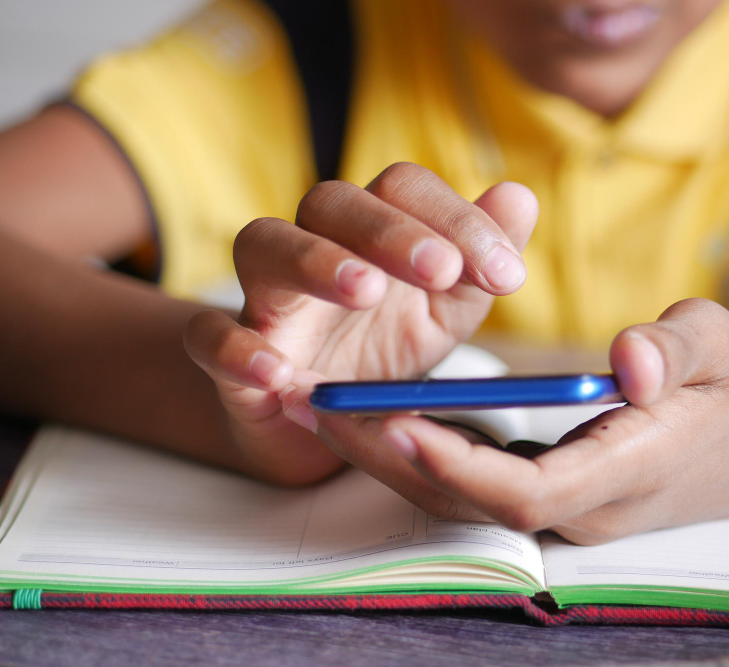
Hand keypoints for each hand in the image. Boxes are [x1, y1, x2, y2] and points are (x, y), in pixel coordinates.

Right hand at [182, 163, 537, 484]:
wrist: (321, 420)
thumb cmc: (383, 348)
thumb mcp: (447, 308)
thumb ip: (480, 258)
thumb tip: (520, 196)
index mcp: (371, 230)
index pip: (403, 189)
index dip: (457, 219)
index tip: (507, 275)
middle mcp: (314, 246)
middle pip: (332, 201)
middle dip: (390, 230)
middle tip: (441, 270)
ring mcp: (265, 296)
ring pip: (263, 244)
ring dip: (314, 261)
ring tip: (365, 290)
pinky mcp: (226, 353)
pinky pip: (207, 335)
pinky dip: (235, 348)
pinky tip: (280, 371)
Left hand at [316, 298, 728, 542]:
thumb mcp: (727, 345)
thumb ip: (678, 350)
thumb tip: (630, 361)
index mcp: (631, 472)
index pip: (527, 491)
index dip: (456, 464)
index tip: (392, 422)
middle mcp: (592, 507)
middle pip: (475, 502)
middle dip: (394, 461)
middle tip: (321, 408)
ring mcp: (576, 508)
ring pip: (470, 499)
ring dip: (397, 459)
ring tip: (329, 409)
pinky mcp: (565, 492)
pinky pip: (483, 483)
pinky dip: (429, 454)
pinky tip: (386, 415)